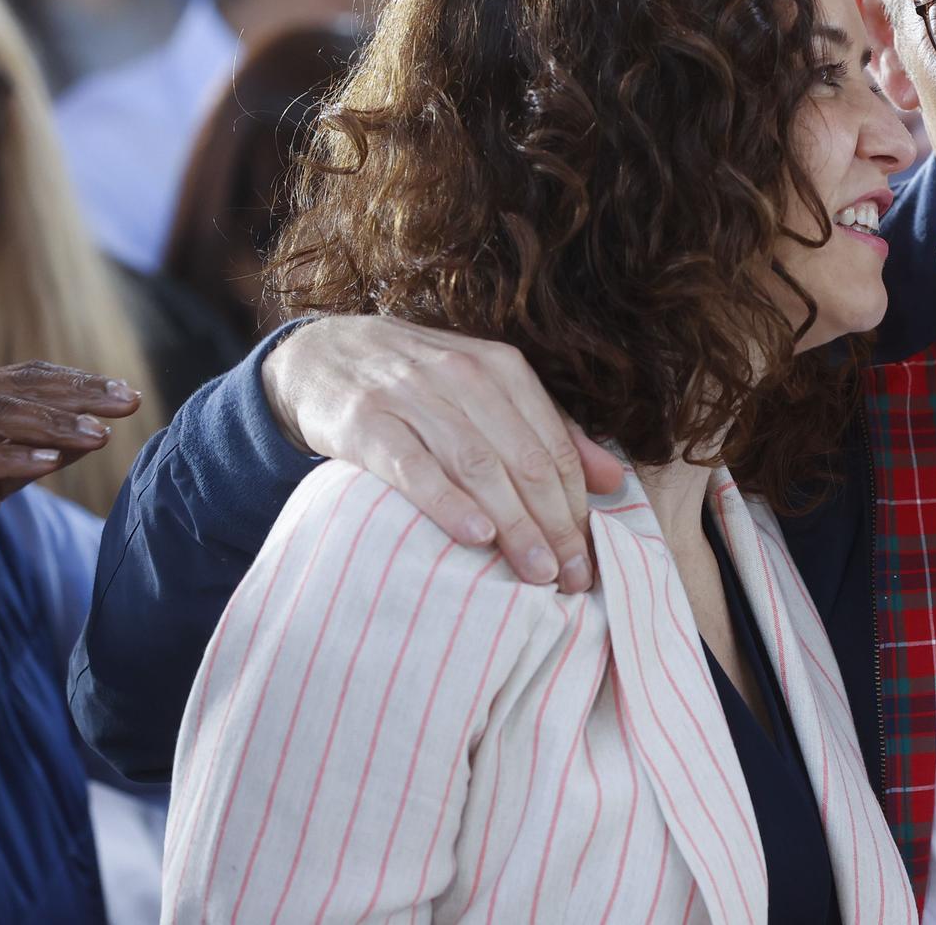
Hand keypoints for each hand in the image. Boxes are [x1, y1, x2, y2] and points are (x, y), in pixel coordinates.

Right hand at [0, 361, 141, 546]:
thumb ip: (35, 455)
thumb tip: (95, 433)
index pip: (25, 378)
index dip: (78, 382)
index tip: (128, 394)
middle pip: (17, 386)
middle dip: (77, 393)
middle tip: (128, 402)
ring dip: (53, 422)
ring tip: (100, 435)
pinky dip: (10, 456)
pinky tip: (51, 462)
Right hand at [262, 317, 624, 591]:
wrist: (322, 355)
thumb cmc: (419, 384)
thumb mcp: (486, 392)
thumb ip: (550, 431)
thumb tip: (613, 481)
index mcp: (503, 369)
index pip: (555, 447)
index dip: (578, 506)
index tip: (591, 559)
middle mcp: (464, 377)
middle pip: (525, 461)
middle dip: (555, 525)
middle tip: (573, 579)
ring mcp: (413, 396)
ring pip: (479, 466)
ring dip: (515, 524)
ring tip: (539, 573)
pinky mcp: (367, 421)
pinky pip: (414, 467)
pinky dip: (448, 503)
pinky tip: (476, 537)